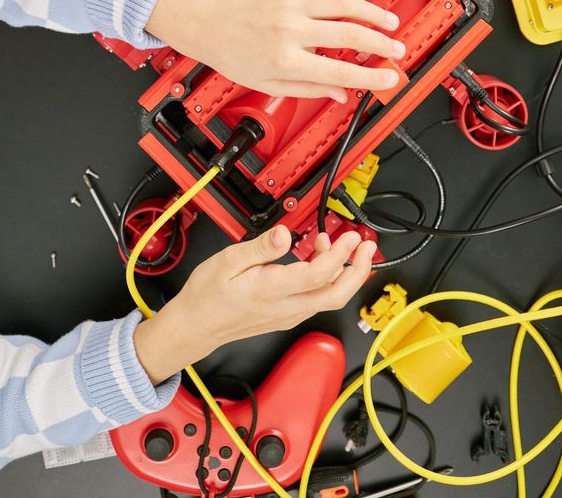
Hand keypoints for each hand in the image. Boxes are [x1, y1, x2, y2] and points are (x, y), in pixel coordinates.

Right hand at [134, 225, 374, 380]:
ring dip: (343, 273)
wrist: (195, 326)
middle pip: (337, 295)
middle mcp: (287, 307)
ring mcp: (289, 315)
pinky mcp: (287, 316)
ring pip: (329, 298)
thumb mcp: (228, 261)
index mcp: (273, 290)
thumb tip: (284, 234)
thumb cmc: (208, 295)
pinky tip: (318, 260)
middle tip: (367, 247)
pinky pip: (316, 299)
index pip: (320, 275)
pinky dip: (327, 280)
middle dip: (359, 270)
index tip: (351, 236)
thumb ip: (260, 248)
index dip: (341, 255)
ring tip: (336, 244)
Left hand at [147, 0, 404, 100]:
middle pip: (347, 36)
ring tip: (389, 22)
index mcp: (287, 61)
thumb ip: (308, 90)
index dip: (369, 77)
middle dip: (379, 44)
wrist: (208, 25)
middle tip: (397, 50)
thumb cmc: (234, 55)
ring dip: (370, 12)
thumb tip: (339, 94)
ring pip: (340, 5)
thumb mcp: (268, 85)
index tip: (389, 78)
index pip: (338, 72)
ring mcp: (290, 5)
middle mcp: (291, 31)